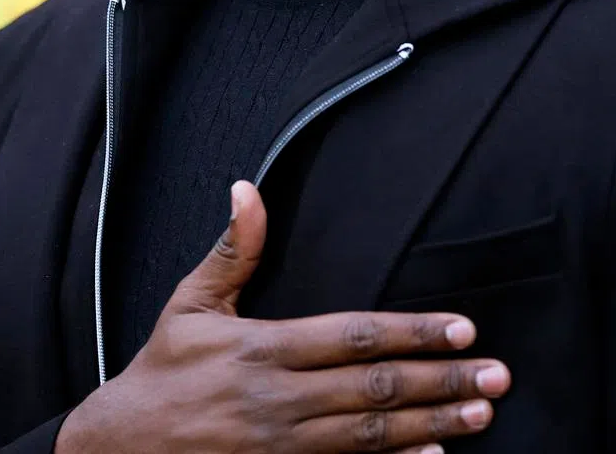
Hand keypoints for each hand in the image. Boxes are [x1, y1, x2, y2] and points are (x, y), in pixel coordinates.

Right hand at [57, 180, 509, 453]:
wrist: (120, 451)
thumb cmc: (161, 370)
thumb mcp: (190, 302)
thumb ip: (232, 249)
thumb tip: (246, 187)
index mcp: (263, 349)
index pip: (353, 337)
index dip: (410, 332)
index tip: (460, 327)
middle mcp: (280, 401)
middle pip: (374, 388)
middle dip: (441, 379)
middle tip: (496, 374)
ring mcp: (283, 448)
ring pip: (371, 435)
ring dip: (432, 422)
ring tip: (481, 412)